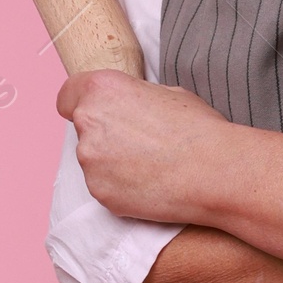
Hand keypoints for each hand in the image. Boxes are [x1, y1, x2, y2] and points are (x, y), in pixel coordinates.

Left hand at [57, 70, 231, 220]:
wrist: (214, 172)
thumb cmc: (199, 129)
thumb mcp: (168, 93)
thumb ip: (134, 98)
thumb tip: (129, 107)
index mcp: (101, 89)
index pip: (67, 95)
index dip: (80, 103)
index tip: (95, 113)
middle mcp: (88, 122)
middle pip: (83, 129)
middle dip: (105, 135)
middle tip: (140, 143)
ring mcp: (90, 161)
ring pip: (93, 160)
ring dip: (112, 163)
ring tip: (150, 166)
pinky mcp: (99, 192)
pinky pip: (104, 186)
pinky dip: (121, 187)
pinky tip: (150, 184)